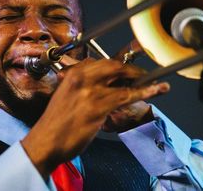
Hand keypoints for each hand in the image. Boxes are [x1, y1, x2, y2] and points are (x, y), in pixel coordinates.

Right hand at [21, 58, 163, 178]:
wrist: (45, 141)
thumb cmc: (55, 122)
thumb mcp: (66, 96)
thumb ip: (83, 87)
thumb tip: (104, 85)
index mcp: (73, 74)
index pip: (100, 62)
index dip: (117, 64)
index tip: (126, 67)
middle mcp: (82, 78)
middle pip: (113, 65)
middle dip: (131, 69)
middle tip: (143, 73)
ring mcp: (91, 92)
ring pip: (123, 79)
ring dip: (143, 80)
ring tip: (157, 83)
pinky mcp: (99, 107)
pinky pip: (127, 96)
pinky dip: (145, 92)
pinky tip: (157, 90)